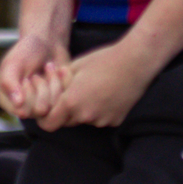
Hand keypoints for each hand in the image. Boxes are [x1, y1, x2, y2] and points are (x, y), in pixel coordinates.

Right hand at [0, 31, 68, 121]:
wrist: (47, 41)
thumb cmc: (26, 51)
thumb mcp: (13, 63)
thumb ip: (9, 83)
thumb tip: (17, 105)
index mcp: (8, 102)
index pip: (22, 111)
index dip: (28, 94)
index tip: (27, 79)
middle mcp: (26, 107)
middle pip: (40, 110)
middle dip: (42, 87)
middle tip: (38, 73)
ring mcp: (45, 104)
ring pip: (56, 105)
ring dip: (54, 82)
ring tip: (49, 68)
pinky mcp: (61, 99)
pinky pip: (69, 98)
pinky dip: (65, 80)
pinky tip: (60, 70)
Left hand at [38, 38, 154, 132]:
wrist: (136, 62)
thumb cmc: (104, 60)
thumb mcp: (75, 66)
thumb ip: (59, 81)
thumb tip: (49, 85)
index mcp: (71, 102)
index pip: (49, 124)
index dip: (46, 117)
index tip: (49, 108)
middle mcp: (85, 116)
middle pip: (67, 122)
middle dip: (65, 111)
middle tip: (73, 92)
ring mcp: (102, 120)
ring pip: (84, 120)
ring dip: (84, 110)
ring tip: (93, 89)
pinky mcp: (115, 121)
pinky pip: (100, 119)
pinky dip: (99, 110)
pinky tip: (106, 94)